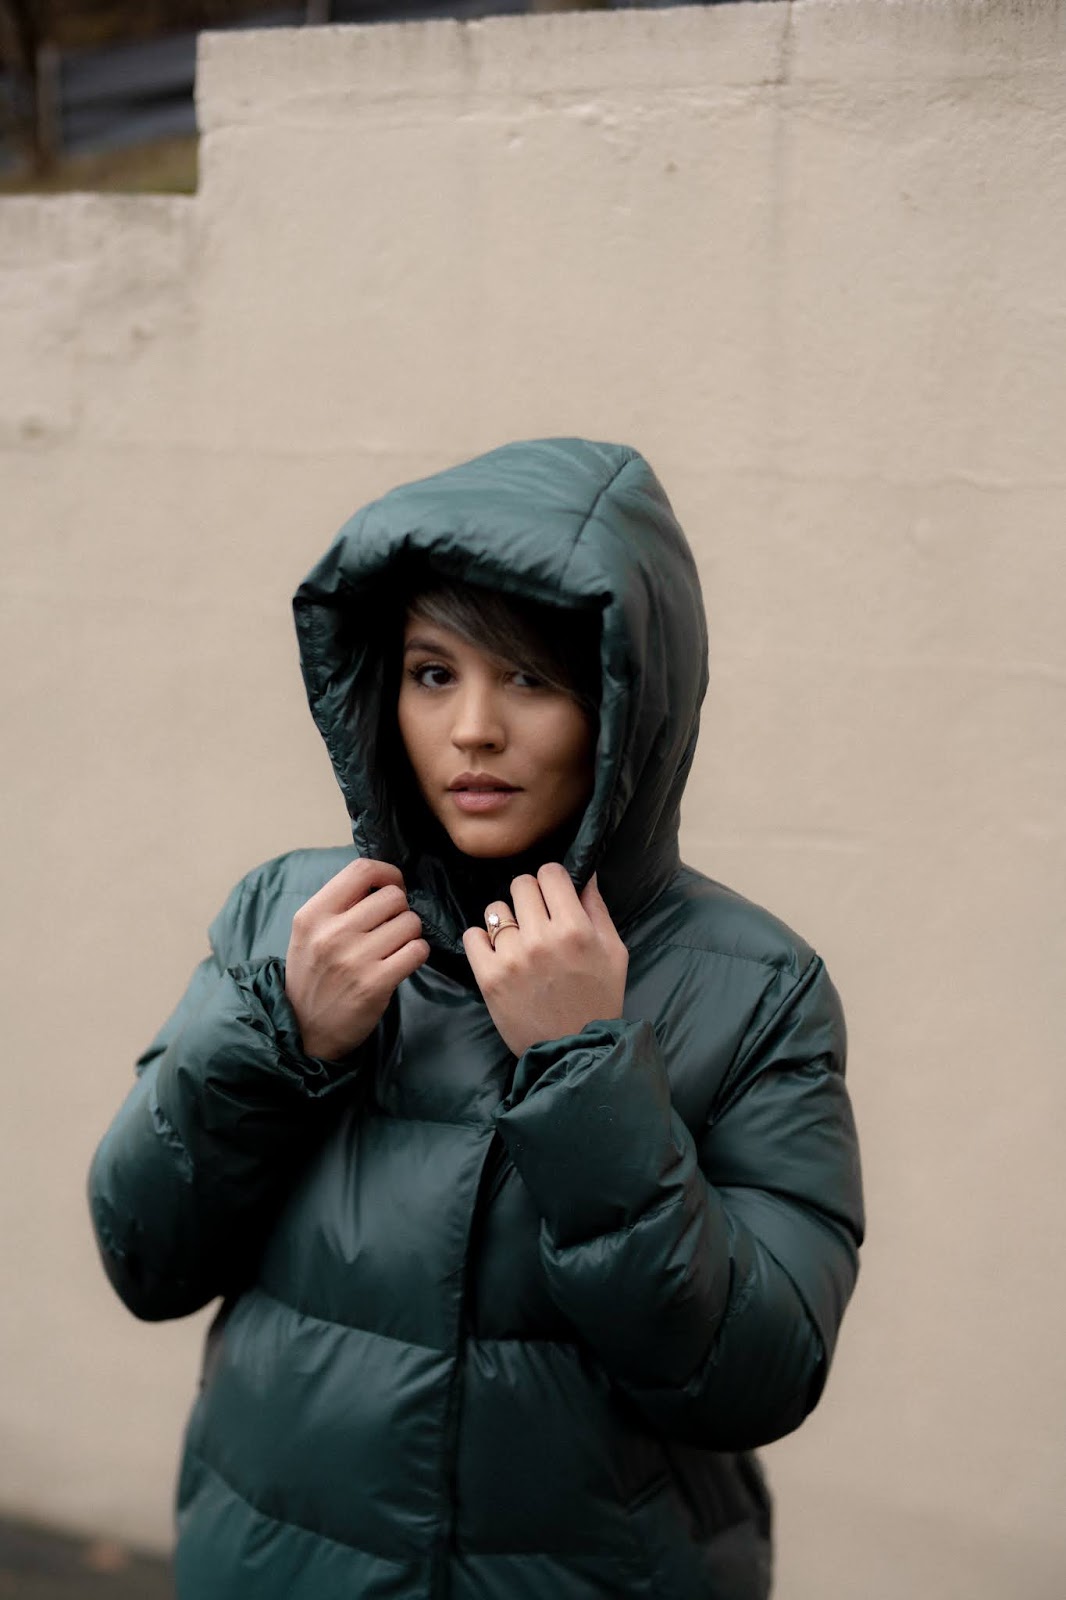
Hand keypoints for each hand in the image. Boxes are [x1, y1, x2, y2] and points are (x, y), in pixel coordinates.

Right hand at [285, 859, 428, 1060]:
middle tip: (391, 927)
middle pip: (393, 896)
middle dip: (401, 910)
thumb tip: (384, 879)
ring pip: (411, 922)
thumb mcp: (309, 933)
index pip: (362, 870)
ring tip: (393, 948)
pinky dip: (416, 954)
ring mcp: (354, 959)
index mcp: (313, 914)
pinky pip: (417, 950)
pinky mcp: (375, 984)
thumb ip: (339, 905)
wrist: (304, 1031)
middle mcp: (332, 933)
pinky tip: (401, 962)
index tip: (392, 886)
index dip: (388, 873)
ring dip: (410, 933)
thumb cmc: (312, 976)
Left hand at [462, 865, 627, 1057]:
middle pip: (521, 884)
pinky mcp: (489, 977)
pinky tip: (498, 953)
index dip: (552, 881)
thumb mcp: (614, 951)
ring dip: (507, 920)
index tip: (554, 896)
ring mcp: (511, 957)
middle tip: (537, 919)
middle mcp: (541, 938)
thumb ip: (597, 908)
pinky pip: (472, 936)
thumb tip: (585, 872)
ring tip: (518, 941)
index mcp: (575, 929)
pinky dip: (482, 940)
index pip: (549, 872)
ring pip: (495, 909)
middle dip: (530, 897)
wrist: (574, 1049)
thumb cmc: (599, 998)